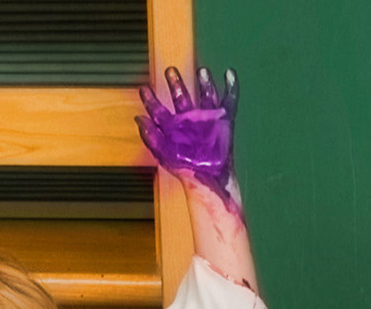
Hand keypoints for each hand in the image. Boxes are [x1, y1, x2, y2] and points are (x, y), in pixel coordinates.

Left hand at [137, 65, 239, 206]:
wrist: (209, 177)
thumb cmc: (186, 168)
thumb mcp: (162, 152)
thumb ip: (150, 135)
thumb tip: (139, 117)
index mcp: (172, 127)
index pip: (158, 109)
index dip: (150, 99)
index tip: (143, 88)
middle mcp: (189, 121)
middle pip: (181, 97)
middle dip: (176, 83)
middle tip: (171, 70)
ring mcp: (207, 120)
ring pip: (205, 95)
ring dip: (204, 83)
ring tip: (202, 71)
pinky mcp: (223, 121)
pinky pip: (228, 101)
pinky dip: (231, 87)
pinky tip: (229, 74)